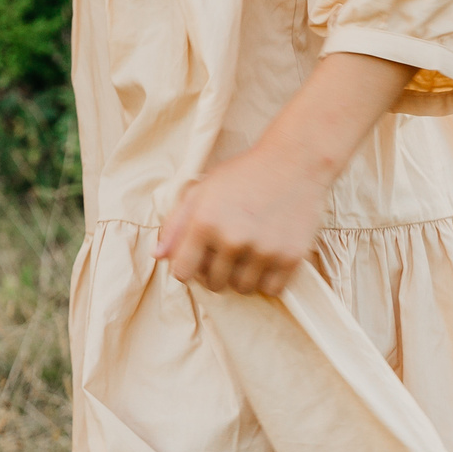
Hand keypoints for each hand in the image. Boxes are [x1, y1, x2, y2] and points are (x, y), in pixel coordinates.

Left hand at [154, 143, 330, 296]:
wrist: (294, 162)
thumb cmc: (244, 174)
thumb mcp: (202, 189)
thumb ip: (176, 223)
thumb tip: (158, 255)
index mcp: (204, 222)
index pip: (182, 272)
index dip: (186, 269)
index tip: (197, 261)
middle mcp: (232, 239)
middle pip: (213, 284)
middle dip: (215, 273)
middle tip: (225, 253)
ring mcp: (263, 250)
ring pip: (242, 289)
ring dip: (241, 277)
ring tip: (247, 254)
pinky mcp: (290, 257)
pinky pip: (271, 289)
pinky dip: (267, 280)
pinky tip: (266, 259)